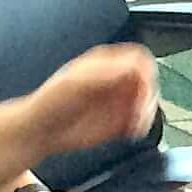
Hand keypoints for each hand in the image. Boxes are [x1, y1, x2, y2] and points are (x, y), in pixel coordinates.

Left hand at [31, 44, 158, 155]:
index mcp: (107, 62)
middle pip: (149, 81)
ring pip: (148, 102)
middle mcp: (116, 80)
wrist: (42, 130)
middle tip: (139, 112)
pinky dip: (141, 128)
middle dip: (148, 97)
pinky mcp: (119, 121)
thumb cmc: (52, 101)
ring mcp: (119, 101)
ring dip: (147, 114)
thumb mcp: (78, 81)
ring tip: (135, 126)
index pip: (139, 59)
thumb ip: (106, 72)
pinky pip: (141, 122)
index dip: (146, 72)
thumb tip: (133, 69)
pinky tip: (130, 133)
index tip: (144, 88)